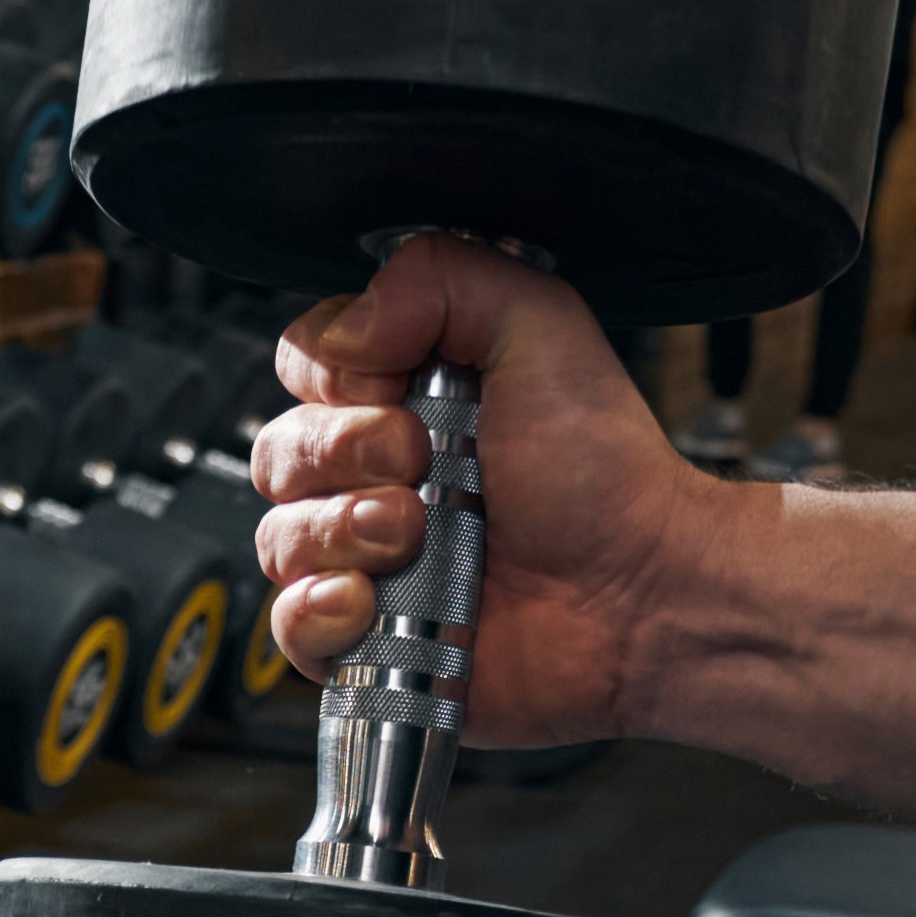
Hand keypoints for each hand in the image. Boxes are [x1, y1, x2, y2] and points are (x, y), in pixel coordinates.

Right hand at [251, 236, 729, 746]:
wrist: (638, 594)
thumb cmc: (605, 475)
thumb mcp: (539, 325)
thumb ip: (440, 277)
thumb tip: (344, 326)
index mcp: (406, 397)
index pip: (304, 366)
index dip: (339, 379)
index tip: (403, 392)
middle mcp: (377, 477)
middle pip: (278, 452)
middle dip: (345, 455)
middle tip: (423, 466)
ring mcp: (367, 561)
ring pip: (277, 537)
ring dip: (342, 532)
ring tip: (416, 538)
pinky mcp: (366, 640)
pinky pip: (287, 625)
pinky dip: (319, 611)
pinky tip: (373, 601)